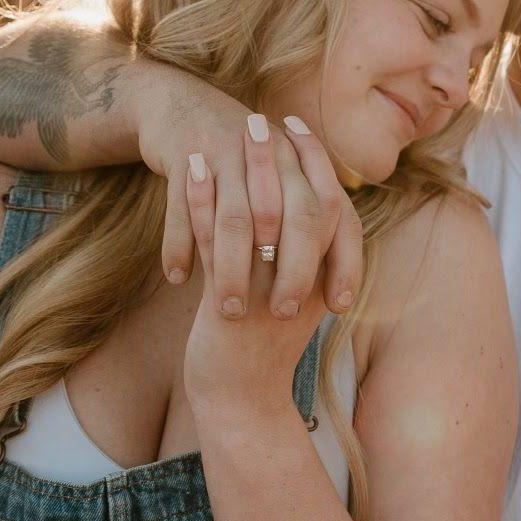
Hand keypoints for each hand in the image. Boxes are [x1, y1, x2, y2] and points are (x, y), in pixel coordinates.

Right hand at [145, 83, 364, 318]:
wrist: (186, 105)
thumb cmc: (241, 157)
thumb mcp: (283, 175)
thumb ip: (314, 214)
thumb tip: (341, 271)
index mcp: (303, 163)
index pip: (339, 217)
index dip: (343, 260)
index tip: (336, 305)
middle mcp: (274, 155)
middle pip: (293, 220)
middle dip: (292, 271)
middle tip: (283, 312)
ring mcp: (229, 153)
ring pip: (235, 221)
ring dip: (233, 269)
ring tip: (229, 309)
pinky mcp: (186, 154)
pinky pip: (182, 208)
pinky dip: (179, 245)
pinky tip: (177, 277)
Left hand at [180, 121, 344, 423]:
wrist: (240, 402)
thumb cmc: (259, 346)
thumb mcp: (289, 294)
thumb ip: (299, 251)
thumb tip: (295, 199)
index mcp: (328, 275)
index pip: (331, 202)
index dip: (313, 160)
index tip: (294, 124)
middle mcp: (306, 281)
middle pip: (299, 201)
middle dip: (278, 155)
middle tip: (260, 118)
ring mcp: (269, 294)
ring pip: (260, 215)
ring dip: (242, 169)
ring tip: (226, 130)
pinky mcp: (232, 305)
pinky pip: (216, 239)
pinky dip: (202, 199)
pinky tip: (189, 169)